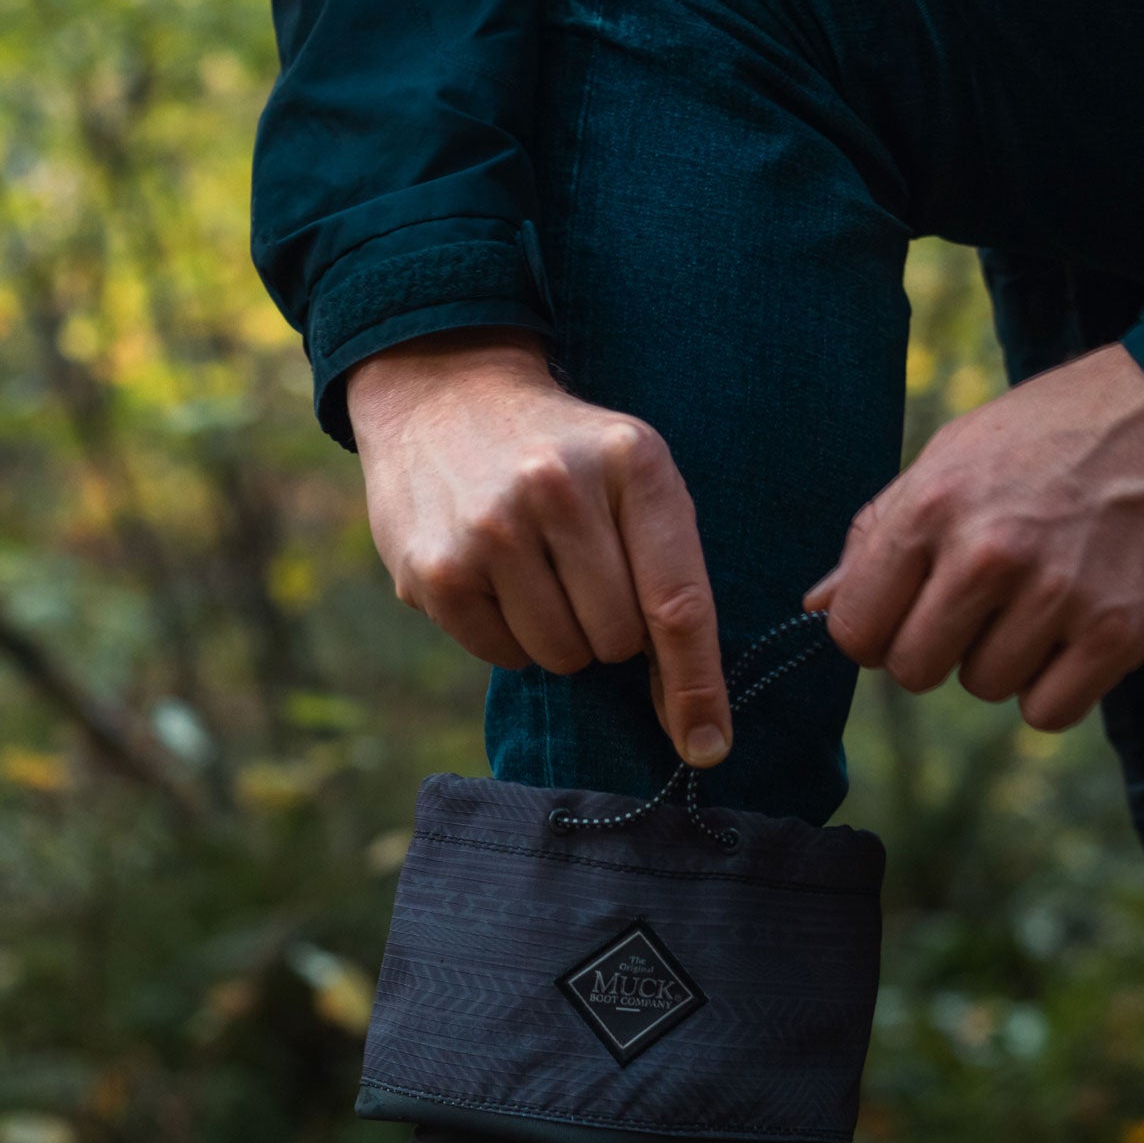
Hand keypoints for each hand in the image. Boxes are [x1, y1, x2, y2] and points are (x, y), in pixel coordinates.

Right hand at [348, 330, 730, 766]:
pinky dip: (507, 636)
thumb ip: (669, 574)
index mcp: (632, 461)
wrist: (447, 396)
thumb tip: (691, 719)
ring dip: (558, 637)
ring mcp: (490, 528)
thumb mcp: (632, 476)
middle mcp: (557, 488)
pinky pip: (500, 656)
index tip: (707, 746)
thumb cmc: (565, 455)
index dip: (697, 686)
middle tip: (580, 576)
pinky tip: (492, 576)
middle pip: (617, 640)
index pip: (677, 602)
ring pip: (559, 656)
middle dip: (610, 631)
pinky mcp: (435, 568)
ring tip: (534, 571)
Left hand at [807, 344, 1143, 731]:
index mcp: (931, 506)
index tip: (911, 611)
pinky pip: (1049, 712)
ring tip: (1047, 596)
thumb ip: (882, 529)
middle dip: (940, 649)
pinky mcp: (1121, 633)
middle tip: (985, 604)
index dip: (876, 631)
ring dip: (1007, 660)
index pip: (855, 629)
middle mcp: (986, 554)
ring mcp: (1056, 596)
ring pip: (983, 689)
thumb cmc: (1064, 429)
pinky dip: (1060, 687)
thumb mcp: (958, 452)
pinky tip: (1079, 632)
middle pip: (913, 671)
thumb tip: (817, 603)